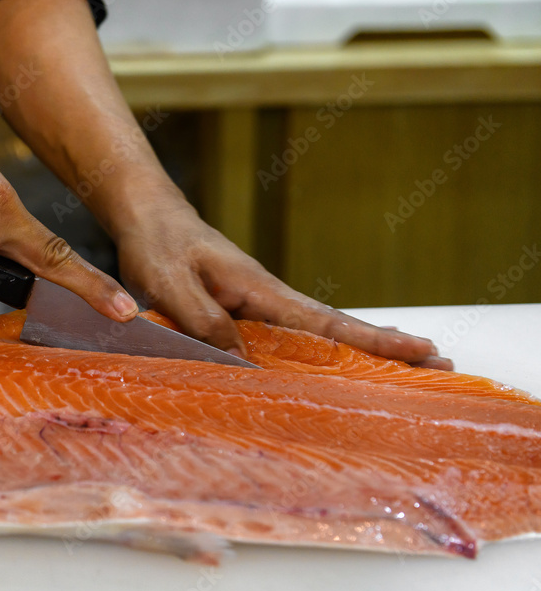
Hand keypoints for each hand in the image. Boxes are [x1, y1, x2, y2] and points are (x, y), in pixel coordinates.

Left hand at [115, 194, 451, 368]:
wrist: (148, 216)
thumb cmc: (158, 245)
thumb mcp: (171, 283)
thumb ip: (203, 319)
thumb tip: (243, 361)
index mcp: (259, 288)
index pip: (324, 320)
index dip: (370, 339)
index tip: (419, 349)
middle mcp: (268, 298)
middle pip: (335, 330)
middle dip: (386, 348)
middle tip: (442, 365)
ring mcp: (258, 305)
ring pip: (315, 336)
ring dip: (357, 354)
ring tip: (405, 374)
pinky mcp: (241, 312)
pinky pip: (284, 339)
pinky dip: (315, 354)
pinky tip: (327, 371)